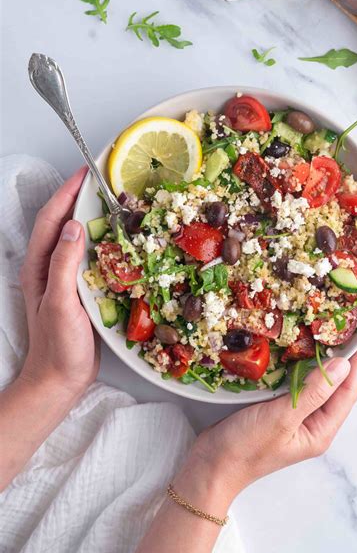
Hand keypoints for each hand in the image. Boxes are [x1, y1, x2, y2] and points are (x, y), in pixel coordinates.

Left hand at [19, 166, 98, 401]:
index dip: (67, 193)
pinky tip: (120, 241)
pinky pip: (90, 257)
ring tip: (115, 202)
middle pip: (62, 223)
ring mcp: (64, 279)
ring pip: (77, 239)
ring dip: (92, 218)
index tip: (86, 172)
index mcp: (39, 266)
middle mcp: (49, 268)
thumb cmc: (57, 345)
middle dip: (79, 198)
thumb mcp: (60, 302)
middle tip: (104, 181)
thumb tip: (74, 226)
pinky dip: (103, 242)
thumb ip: (65, 264)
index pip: (52, 219)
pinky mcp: (79, 290)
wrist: (60, 380)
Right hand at [176, 333, 356, 503]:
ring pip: (317, 382)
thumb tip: (344, 365)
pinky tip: (299, 348)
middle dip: (348, 357)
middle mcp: (313, 423)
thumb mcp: (282, 418)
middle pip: (338, 386)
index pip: (349, 390)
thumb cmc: (245, 447)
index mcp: (320, 430)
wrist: (209, 467)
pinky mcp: (276, 409)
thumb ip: (313, 392)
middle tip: (352, 325)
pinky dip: (302, 364)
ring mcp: (295, 416)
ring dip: (325, 358)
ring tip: (332, 330)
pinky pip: (297, 383)